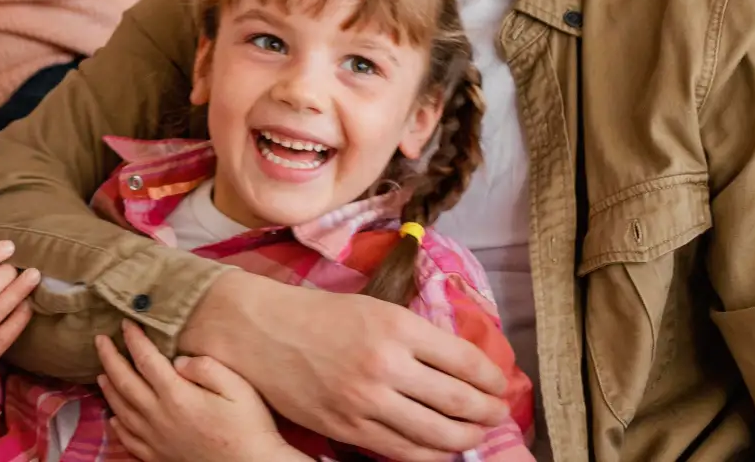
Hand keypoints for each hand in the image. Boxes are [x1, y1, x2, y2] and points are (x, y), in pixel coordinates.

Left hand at [97, 322, 304, 461]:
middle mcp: (159, 417)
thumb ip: (206, 367)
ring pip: (121, 410)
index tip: (126, 323)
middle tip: (99, 340)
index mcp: (177, 395)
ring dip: (108, 389)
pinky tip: (114, 418)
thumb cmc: (250, 427)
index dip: (134, 339)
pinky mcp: (159, 457)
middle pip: (124, 382)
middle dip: (109, 358)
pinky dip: (117, 426)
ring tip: (100, 373)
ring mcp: (156, 440)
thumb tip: (178, 361)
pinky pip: (129, 440)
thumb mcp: (237, 388)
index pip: (146, 359)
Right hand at [180, 271, 508, 461]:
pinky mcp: (347, 426)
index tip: (499, 385)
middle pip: (460, 402)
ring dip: (467, 438)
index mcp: (396, 325)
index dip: (493, 378)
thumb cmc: (316, 314)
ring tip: (473, 434)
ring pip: (439, 434)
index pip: (467, 361)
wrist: (255, 330)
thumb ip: (414, 335)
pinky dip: (431, 455)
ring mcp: (366, 400)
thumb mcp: (372, 308)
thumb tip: (460, 366)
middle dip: (489, 413)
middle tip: (496, 413)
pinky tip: (439, 449)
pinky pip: (404, 452)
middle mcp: (385, 364)